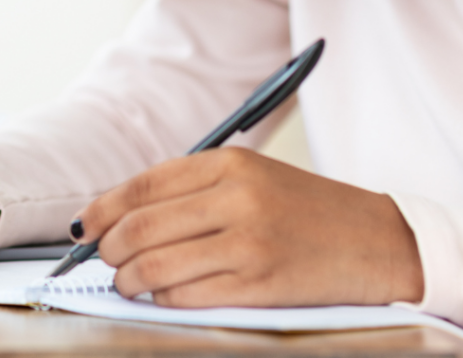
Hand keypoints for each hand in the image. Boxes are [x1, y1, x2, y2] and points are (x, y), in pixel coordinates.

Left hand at [72, 148, 422, 307]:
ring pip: (156, 265)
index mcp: (231, 163)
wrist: (376, 241)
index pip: (145, 185)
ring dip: (129, 280)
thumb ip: (195, 190)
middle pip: (142, 225)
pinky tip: (163, 296)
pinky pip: (187, 297)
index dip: (105, 207)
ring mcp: (248, 243)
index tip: (86, 226)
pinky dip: (162, 300)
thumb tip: (125, 214)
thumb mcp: (253, 178)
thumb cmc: (307, 209)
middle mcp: (236, 197)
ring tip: (128, 283)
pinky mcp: (259, 286)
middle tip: (104, 259)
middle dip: (109, 248)